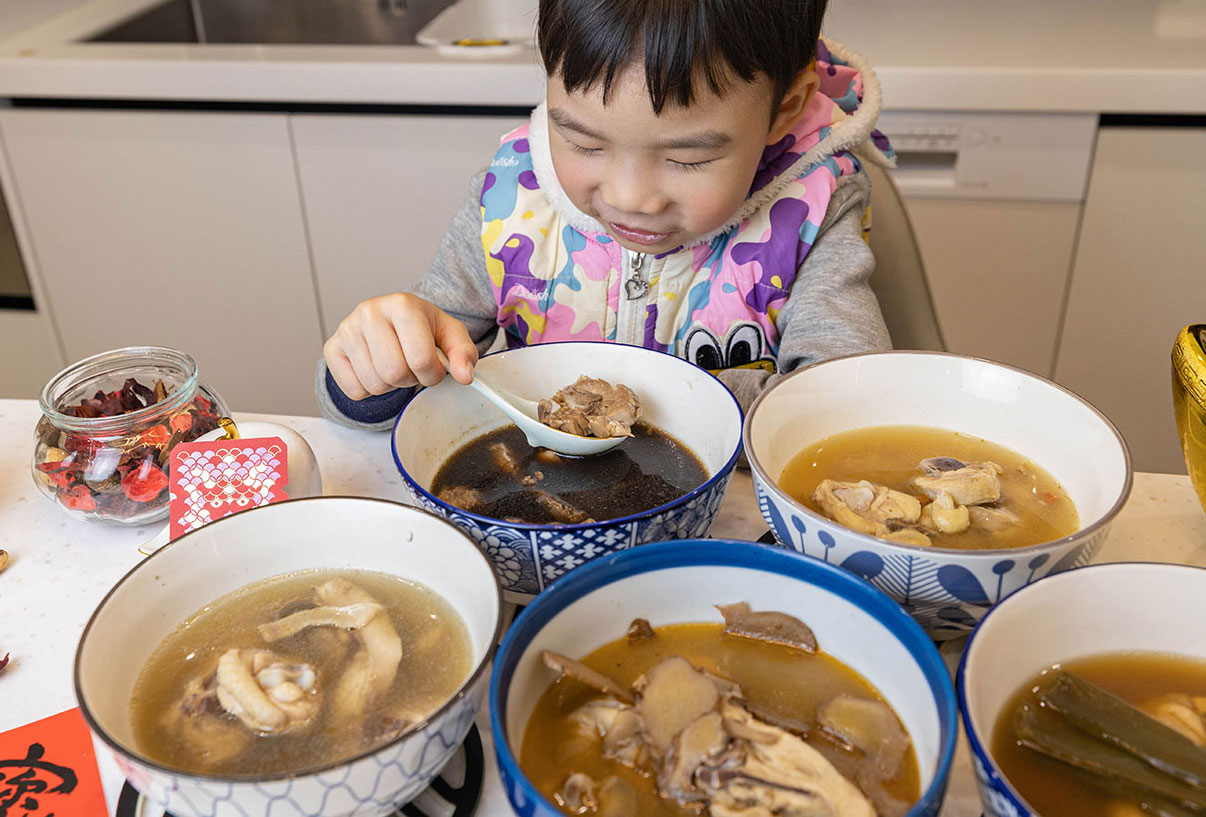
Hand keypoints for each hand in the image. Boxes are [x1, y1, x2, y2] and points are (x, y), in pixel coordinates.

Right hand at [323, 293, 477, 398]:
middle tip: (412, 367)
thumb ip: (464, 354)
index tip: (433, 366)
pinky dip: (369, 390)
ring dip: (390, 386)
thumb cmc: (423, 328)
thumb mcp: (450, 335)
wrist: (391, 321)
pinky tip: (375, 369)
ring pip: (374, 384)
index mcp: (402, 304)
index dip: (432, 373)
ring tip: (394, 365)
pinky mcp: (332, 348)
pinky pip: (354, 390)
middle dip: (410, 380)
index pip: (420, 359)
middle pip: (394, 373)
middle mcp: (369, 312)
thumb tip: (465, 376)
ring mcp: (347, 329)